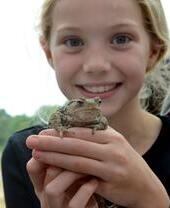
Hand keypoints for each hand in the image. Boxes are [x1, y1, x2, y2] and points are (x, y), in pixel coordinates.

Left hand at [26, 128, 168, 207]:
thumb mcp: (113, 144)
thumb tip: (72, 130)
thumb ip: (96, 136)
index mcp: (112, 135)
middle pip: (76, 142)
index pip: (81, 130)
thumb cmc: (124, 162)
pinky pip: (84, 175)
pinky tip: (52, 169)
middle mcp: (113, 146)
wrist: (145, 185)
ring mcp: (113, 163)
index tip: (43, 131)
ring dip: (54, 155)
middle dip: (52, 141)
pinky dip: (66, 171)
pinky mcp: (111, 179)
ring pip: (78, 158)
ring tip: (36, 153)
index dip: (60, 131)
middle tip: (32, 139)